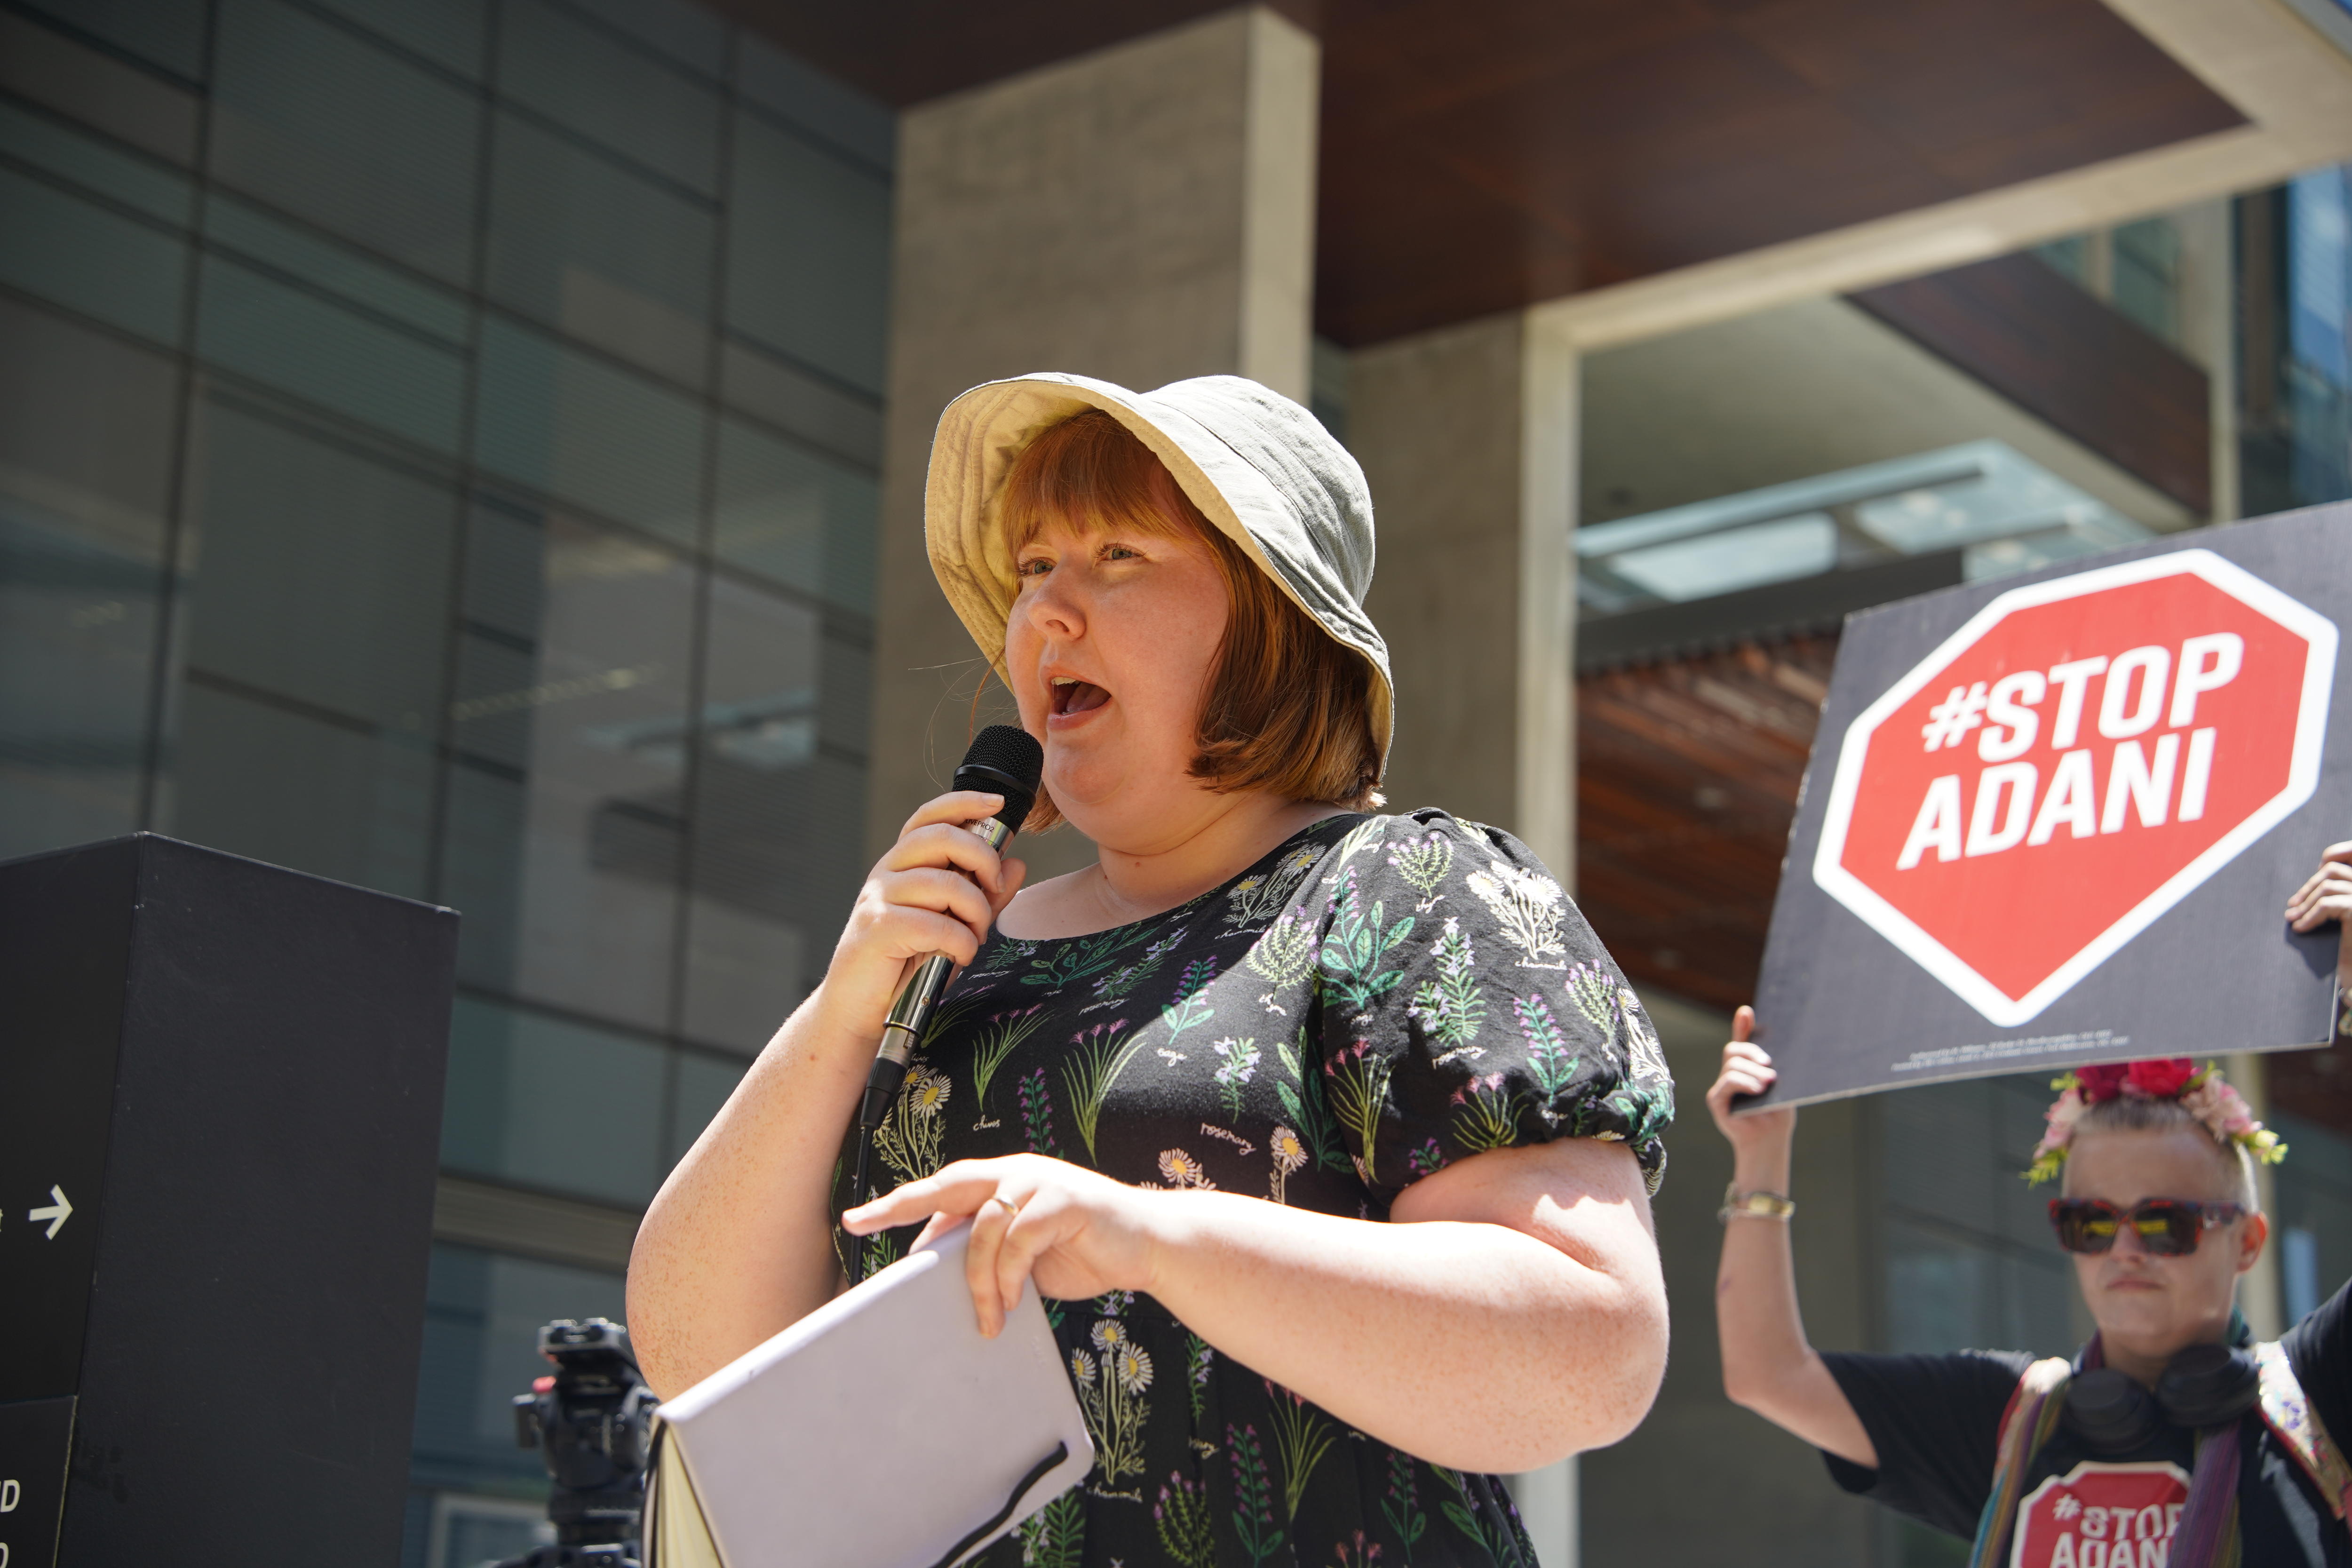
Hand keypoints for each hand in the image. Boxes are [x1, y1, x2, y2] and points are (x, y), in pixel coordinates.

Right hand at [820, 791, 1028, 1033]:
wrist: (860, 1009)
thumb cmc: (905, 966)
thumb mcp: (953, 926)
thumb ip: (983, 896)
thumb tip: (1016, 864)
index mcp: (902, 865)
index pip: (929, 818)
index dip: (962, 803)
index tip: (996, 805)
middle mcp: (887, 874)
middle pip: (940, 838)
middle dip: (981, 858)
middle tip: (993, 887)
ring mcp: (879, 899)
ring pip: (943, 883)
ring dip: (975, 911)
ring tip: (975, 936)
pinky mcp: (878, 928)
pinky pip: (935, 924)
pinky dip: (960, 941)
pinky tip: (960, 954)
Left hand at [842, 1155, 1160, 1336]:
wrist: (1148, 1246)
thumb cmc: (1083, 1251)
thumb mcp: (1024, 1257)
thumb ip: (987, 1254)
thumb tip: (936, 1276)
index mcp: (1003, 1180)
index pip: (942, 1190)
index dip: (900, 1204)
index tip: (855, 1219)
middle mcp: (1017, 1172)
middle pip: (950, 1183)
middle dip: (904, 1202)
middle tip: (864, 1222)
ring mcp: (1042, 1182)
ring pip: (984, 1222)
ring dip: (979, 1277)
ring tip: (988, 1317)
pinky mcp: (1067, 1200)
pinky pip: (1021, 1236)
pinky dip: (1011, 1272)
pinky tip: (1016, 1301)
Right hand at [1706, 1007, 1795, 1161]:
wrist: (1770, 1141)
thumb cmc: (1777, 1113)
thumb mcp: (1780, 1085)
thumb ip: (1773, 1067)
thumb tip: (1775, 1050)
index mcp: (1746, 1068)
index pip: (1741, 1041)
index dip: (1742, 1025)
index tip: (1747, 1012)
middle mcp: (1730, 1074)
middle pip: (1734, 1050)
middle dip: (1752, 1052)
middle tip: (1770, 1065)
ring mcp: (1721, 1087)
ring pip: (1732, 1065)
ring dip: (1753, 1072)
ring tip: (1769, 1084)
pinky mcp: (1716, 1100)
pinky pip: (1727, 1083)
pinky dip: (1743, 1083)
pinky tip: (1757, 1090)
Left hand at [2285, 842, 2351, 931]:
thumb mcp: (2347, 908)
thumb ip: (2341, 888)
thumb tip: (2320, 868)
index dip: (2332, 856)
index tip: (2316, 876)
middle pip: (2333, 870)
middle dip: (2308, 887)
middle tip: (2292, 906)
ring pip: (2327, 887)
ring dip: (2305, 903)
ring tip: (2292, 918)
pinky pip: (2327, 905)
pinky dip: (2309, 916)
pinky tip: (2300, 928)